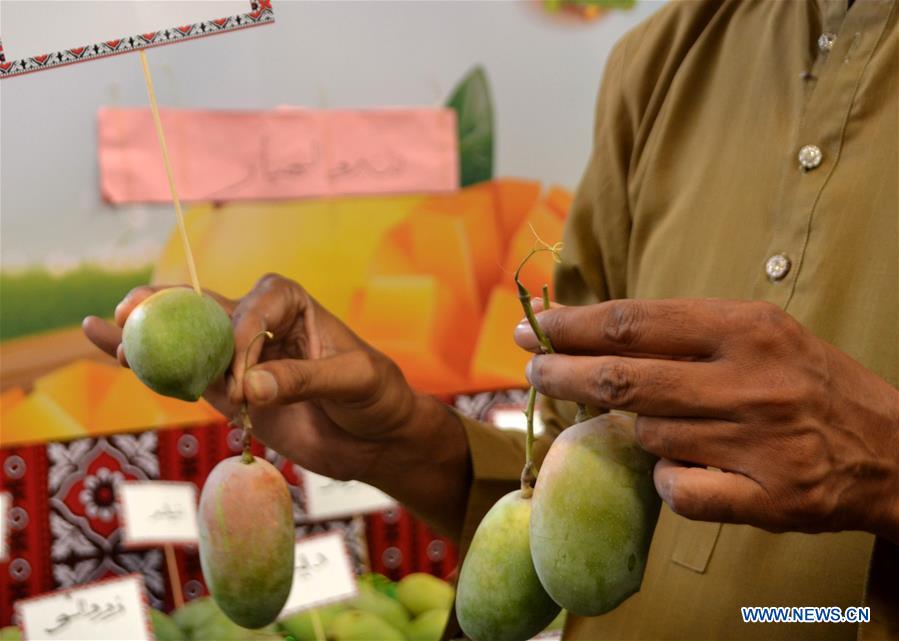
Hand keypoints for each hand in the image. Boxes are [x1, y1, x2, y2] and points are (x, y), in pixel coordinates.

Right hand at [83, 274, 432, 484]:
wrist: (376, 436)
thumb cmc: (375, 396)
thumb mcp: (353, 381)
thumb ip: (302, 380)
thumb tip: (247, 388)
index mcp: (290, 302)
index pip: (252, 311)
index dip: (240, 343)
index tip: (244, 386)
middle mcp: (258, 321)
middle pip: (204, 311)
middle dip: (165, 310)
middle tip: (127, 312)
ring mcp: (237, 357)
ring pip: (185, 341)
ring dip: (145, 336)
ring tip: (105, 328)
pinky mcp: (226, 390)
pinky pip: (184, 376)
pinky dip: (148, 367)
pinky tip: (104, 346)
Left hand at [514, 299, 898, 541]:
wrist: (893, 449)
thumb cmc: (808, 383)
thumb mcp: (758, 334)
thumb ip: (684, 334)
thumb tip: (595, 333)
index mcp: (746, 328)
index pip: (633, 323)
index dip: (572, 327)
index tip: (535, 328)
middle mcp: (749, 382)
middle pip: (623, 379)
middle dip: (561, 374)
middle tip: (530, 371)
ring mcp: (759, 442)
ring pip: (647, 436)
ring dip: (635, 431)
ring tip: (656, 423)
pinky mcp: (768, 498)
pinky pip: (677, 490)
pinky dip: (666, 480)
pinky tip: (683, 468)